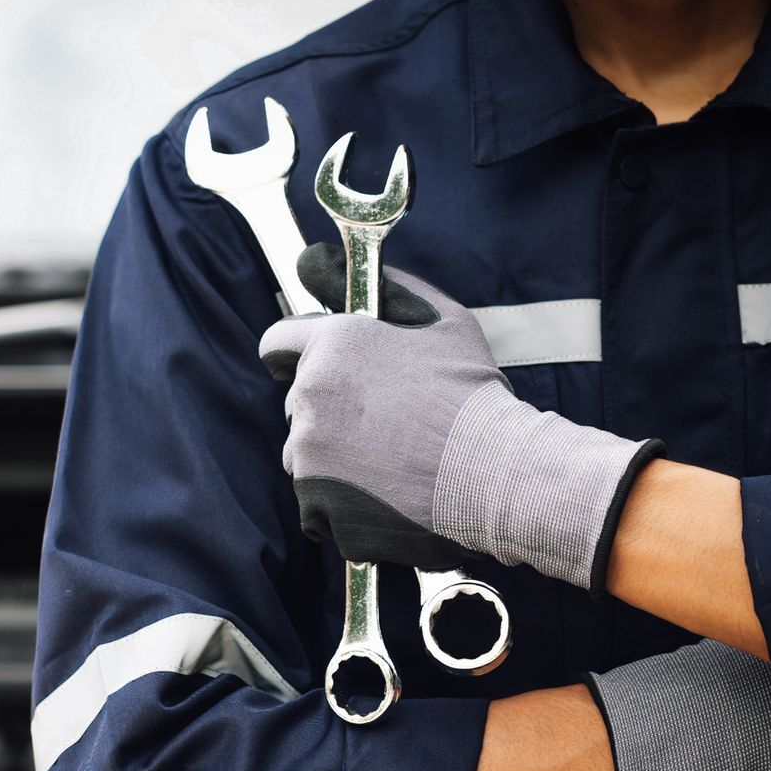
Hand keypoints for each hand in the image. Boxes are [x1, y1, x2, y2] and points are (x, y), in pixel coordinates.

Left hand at [259, 248, 661, 590]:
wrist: (493, 470)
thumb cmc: (472, 394)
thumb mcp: (443, 319)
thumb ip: (391, 289)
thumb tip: (348, 266)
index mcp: (331, 346)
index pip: (277, 344)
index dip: (295, 355)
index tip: (313, 369)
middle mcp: (308, 397)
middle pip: (297, 405)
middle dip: (328, 413)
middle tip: (382, 426)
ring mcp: (308, 454)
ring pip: (304, 455)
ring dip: (333, 460)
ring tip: (389, 464)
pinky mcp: (317, 503)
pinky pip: (316, 504)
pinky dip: (341, 504)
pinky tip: (384, 495)